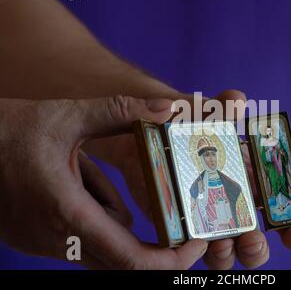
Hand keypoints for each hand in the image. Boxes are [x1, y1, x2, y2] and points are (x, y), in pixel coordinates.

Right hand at [0, 96, 207, 268]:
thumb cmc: (10, 129)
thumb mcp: (69, 114)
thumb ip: (122, 111)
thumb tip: (167, 108)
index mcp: (67, 211)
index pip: (129, 259)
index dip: (169, 261)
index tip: (194, 245)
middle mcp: (56, 238)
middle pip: (121, 259)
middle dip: (154, 244)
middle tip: (177, 218)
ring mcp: (43, 243)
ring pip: (102, 246)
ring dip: (114, 218)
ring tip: (85, 171)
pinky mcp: (37, 239)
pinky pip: (82, 239)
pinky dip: (94, 215)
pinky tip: (75, 180)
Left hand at [84, 90, 290, 268]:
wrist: (142, 126)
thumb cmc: (178, 117)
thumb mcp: (199, 110)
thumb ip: (219, 106)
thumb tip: (237, 99)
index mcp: (247, 174)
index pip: (279, 204)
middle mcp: (231, 198)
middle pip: (254, 236)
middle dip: (257, 246)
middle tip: (251, 240)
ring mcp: (205, 214)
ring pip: (225, 248)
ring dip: (228, 254)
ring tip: (219, 246)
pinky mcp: (178, 222)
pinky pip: (192, 247)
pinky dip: (195, 252)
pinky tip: (191, 246)